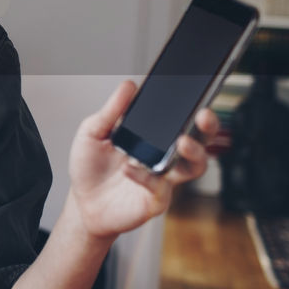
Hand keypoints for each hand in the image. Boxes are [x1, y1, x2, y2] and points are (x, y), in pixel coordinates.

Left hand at [66, 81, 218, 240]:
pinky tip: (129, 169)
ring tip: (181, 142)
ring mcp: (164, 179)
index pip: (180, 119)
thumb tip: (129, 85)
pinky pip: (159, 188)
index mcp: (153, 137)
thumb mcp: (93, 132)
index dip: (193, 106)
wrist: (81, 202)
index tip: (195, 91)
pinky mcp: (155, 200)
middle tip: (203, 115)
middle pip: (199, 141)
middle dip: (208, 127)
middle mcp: (165, 157)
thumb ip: (112, 111)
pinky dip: (145, 177)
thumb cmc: (90, 167)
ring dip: (193, 153)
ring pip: (193, 167)